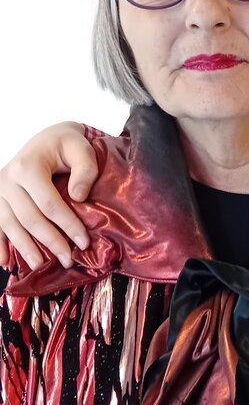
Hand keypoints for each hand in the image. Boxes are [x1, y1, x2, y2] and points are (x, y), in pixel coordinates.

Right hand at [0, 123, 98, 269]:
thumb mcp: (81, 148)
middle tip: (68, 260)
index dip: (67, 225)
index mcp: (28, 166)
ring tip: (41, 266)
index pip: (49, 203)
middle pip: (29, 218)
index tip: (84, 242)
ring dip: (25, 248)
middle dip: (50, 242)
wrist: (46, 139)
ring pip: (10, 225)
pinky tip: (4, 262)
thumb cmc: (66, 145)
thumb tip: (78, 196)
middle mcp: (8, 179)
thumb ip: (85, 169)